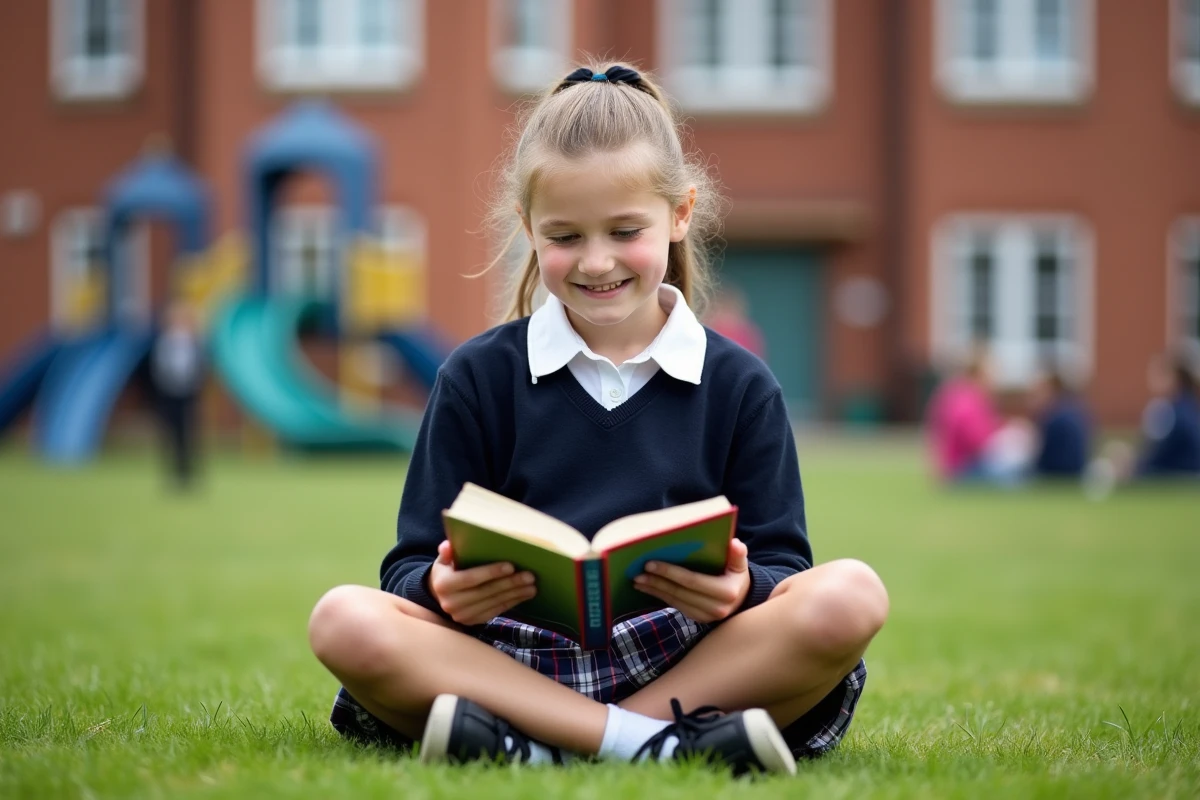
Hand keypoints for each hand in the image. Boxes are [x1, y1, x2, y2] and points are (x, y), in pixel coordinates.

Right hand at [428, 541, 536, 625]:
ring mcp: (462, 615)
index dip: (491, 573)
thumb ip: (446, 552)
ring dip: (515, 594)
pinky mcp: (472, 622)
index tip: (510, 566)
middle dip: (509, 584)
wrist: (439, 596)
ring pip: (493, 603)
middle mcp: (451, 603)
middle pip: (486, 592)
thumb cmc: (447, 571)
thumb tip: (448, 546)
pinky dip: (511, 602)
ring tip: (532, 586)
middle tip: (529, 576)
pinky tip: (524, 595)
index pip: (470, 578)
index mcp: (444, 584)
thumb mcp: (444, 560)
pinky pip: (495, 611)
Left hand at [633, 538, 750, 622]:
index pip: (692, 581)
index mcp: (726, 592)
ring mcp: (706, 617)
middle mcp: (716, 608)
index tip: (650, 563)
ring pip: (674, 601)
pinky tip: (647, 588)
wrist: (742, 599)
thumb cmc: (736, 575)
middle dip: (656, 582)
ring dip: (654, 591)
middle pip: (679, 593)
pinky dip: (660, 596)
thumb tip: (734, 543)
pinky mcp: (697, 620)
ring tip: (637, 581)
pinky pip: (675, 606)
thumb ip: (738, 554)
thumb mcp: (740, 564)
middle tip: (637, 573)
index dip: (670, 572)